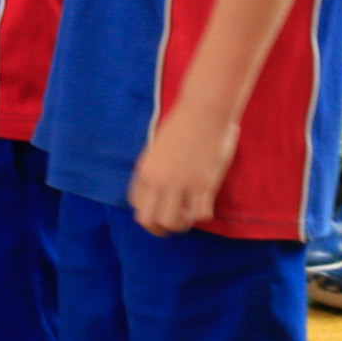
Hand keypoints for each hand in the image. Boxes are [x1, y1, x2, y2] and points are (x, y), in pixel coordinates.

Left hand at [130, 107, 239, 235]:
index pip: (136, 204)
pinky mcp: (202, 185)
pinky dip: (203, 214)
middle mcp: (158, 181)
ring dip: (182, 224)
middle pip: (148, 221)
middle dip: (159, 228)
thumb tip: (159, 187)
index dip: (149, 210)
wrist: (202, 112)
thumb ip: (155, 169)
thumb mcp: (157, 148)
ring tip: (190, 215)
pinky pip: (200, 215)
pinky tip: (205, 203)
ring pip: (171, 222)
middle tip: (174, 221)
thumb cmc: (182, 125)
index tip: (161, 206)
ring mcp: (179, 184)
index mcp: (144, 171)